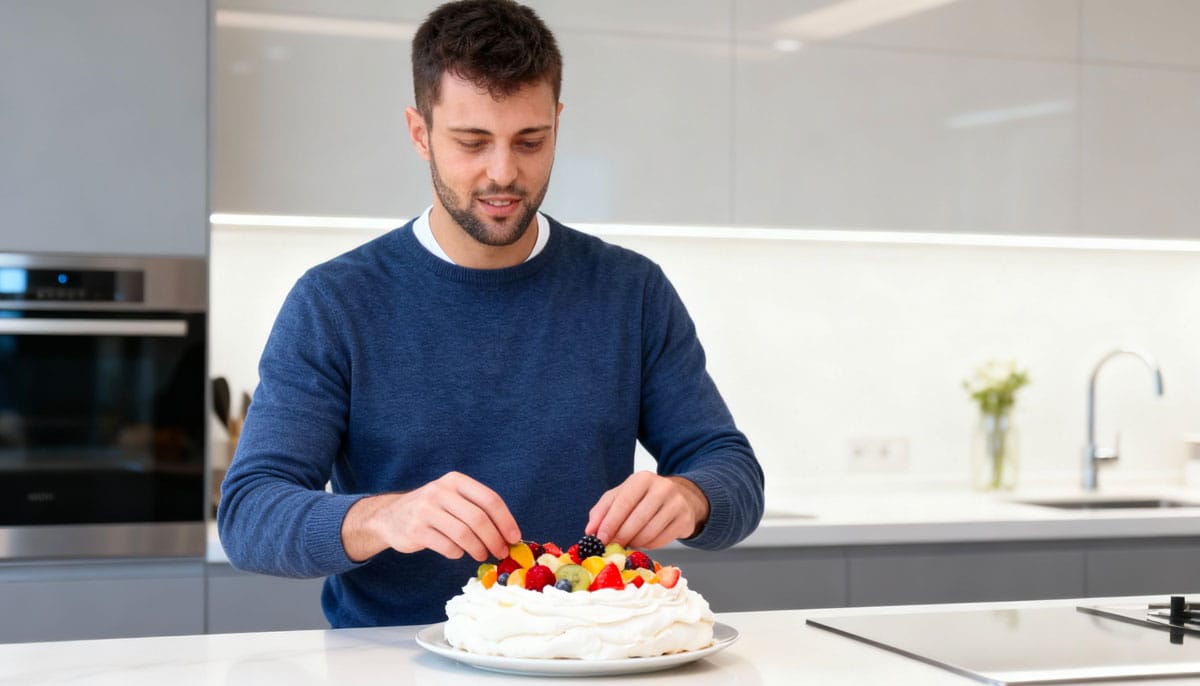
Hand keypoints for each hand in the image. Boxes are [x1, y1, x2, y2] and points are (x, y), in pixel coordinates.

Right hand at [341, 471, 520, 562]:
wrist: (390, 516)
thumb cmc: (433, 510)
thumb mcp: (453, 498)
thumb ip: (477, 509)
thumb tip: (509, 535)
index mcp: (455, 481)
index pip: (489, 499)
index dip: (506, 521)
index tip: (514, 538)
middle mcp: (440, 491)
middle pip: (479, 519)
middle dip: (495, 539)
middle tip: (501, 552)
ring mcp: (426, 510)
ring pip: (464, 534)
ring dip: (478, 549)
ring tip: (482, 555)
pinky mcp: (416, 530)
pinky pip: (447, 546)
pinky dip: (458, 553)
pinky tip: (458, 552)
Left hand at [585, 472, 708, 548]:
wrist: (681, 498)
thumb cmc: (645, 498)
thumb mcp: (622, 496)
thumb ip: (603, 510)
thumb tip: (590, 530)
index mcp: (642, 479)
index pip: (623, 502)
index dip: (610, 523)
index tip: (599, 539)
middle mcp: (662, 488)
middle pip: (637, 519)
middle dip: (621, 536)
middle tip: (611, 547)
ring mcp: (676, 504)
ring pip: (649, 532)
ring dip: (634, 542)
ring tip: (628, 542)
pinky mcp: (684, 520)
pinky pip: (661, 540)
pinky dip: (648, 545)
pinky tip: (643, 541)